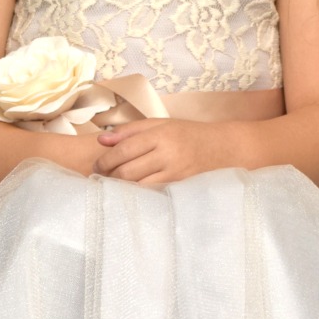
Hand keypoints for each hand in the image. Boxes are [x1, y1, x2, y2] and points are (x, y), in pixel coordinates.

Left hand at [92, 118, 230, 186]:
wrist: (221, 148)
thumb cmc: (186, 134)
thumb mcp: (160, 124)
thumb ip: (129, 131)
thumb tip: (101, 140)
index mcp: (161, 135)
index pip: (124, 150)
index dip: (106, 160)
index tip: (97, 165)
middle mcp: (168, 154)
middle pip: (128, 171)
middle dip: (110, 175)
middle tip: (102, 175)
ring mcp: (175, 173)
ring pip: (138, 186)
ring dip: (122, 186)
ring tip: (115, 182)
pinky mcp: (180, 187)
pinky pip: (151, 194)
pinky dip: (138, 193)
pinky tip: (132, 190)